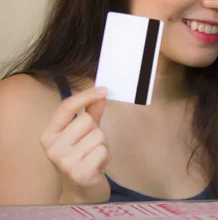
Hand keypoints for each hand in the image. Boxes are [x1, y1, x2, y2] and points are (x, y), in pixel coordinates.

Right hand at [40, 86, 110, 203]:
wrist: (81, 190)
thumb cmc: (83, 157)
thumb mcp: (84, 133)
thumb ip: (91, 112)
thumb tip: (101, 92)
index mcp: (49, 135)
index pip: (66, 107)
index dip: (86, 95)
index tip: (104, 89)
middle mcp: (53, 148)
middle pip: (87, 120)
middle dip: (96, 130)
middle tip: (91, 145)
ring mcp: (65, 162)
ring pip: (98, 135)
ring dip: (103, 145)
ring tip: (94, 156)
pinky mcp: (80, 173)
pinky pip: (103, 150)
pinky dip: (106, 157)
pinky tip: (98, 166)